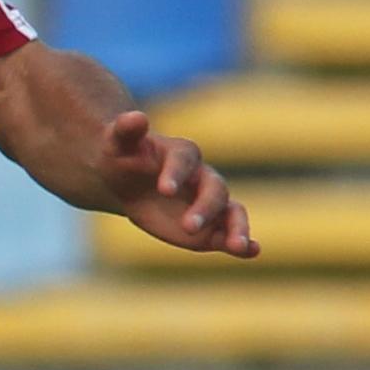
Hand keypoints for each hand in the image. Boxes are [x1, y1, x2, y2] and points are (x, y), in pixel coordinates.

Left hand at [92, 109, 256, 257]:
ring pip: (232, 212)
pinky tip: (252, 252)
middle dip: (204, 208)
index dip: (175, 173)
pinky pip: (229, 234)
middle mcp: (202, 177)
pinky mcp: (210, 227)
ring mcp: (209, 203)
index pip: (183, 161)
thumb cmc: (122, 158)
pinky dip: (244, 243)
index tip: (164, 189)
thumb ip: (126, 130)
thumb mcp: (117, 143)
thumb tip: (136, 117)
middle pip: (214, 190)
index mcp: (181, 154)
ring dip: (237, 228)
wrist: (128, 180)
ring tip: (236, 245)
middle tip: (187, 226)